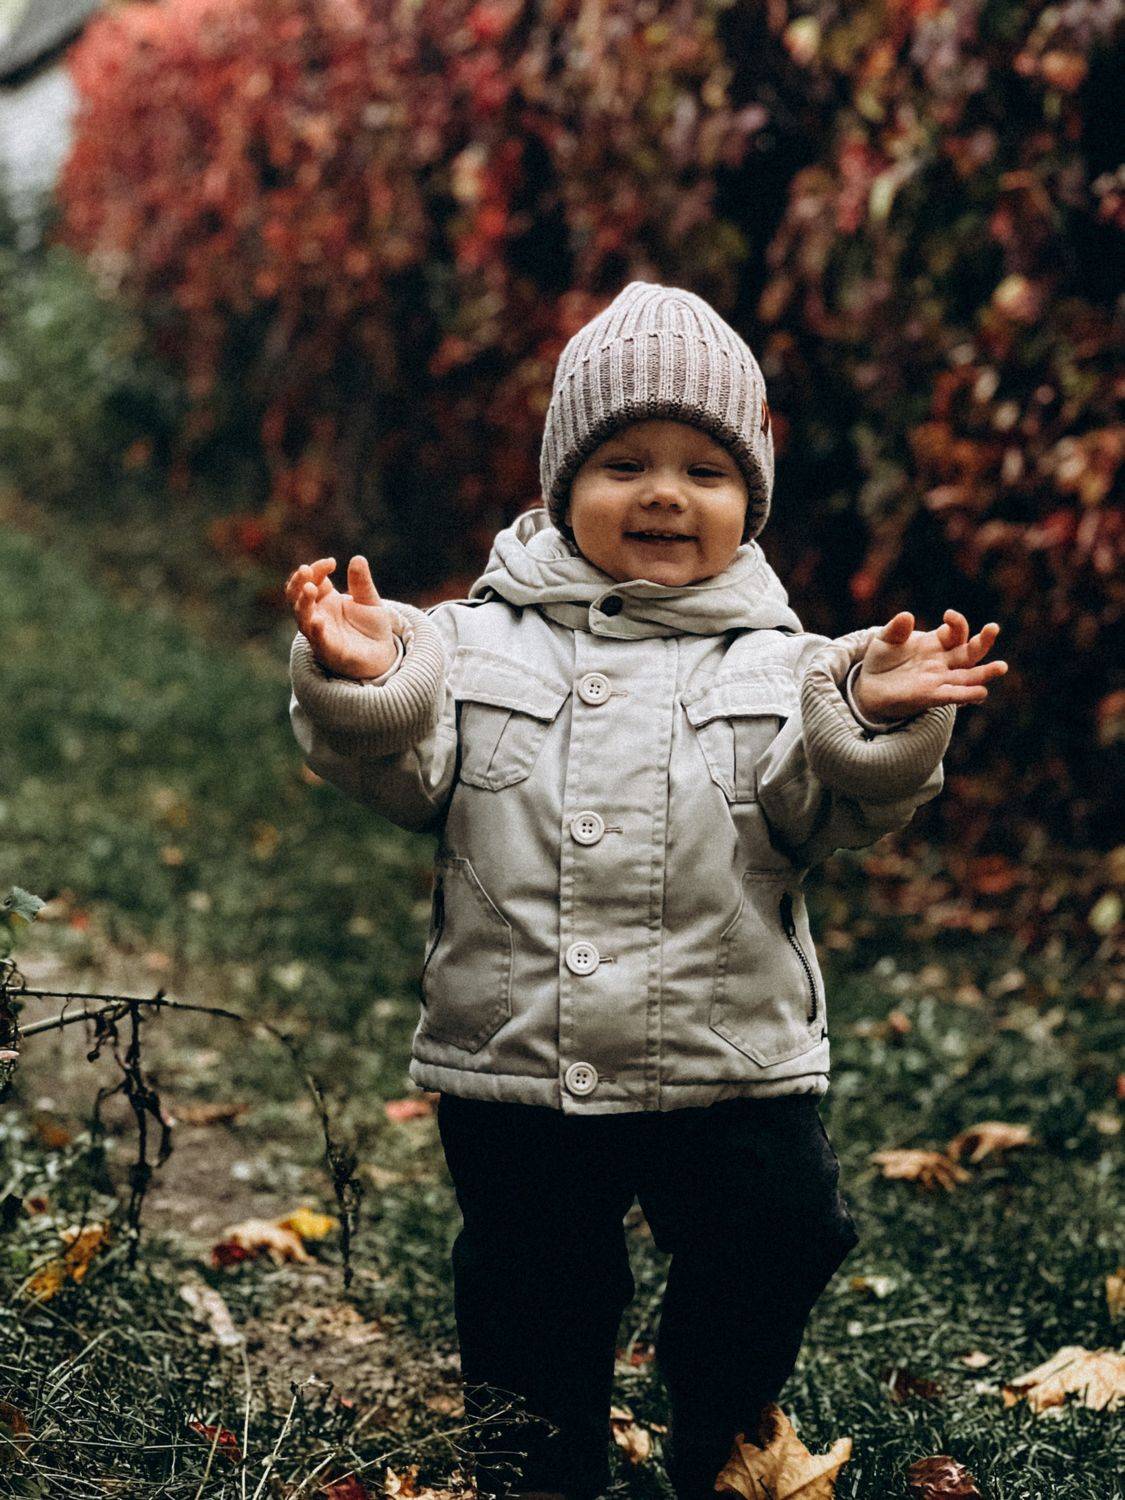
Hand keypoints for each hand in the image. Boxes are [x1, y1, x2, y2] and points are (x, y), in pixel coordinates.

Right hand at [284, 555, 398, 678]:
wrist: (382, 656)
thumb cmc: (371, 628)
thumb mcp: (370, 601)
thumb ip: (362, 583)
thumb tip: (358, 558)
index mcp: (325, 600)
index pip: (312, 580)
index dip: (318, 569)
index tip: (332, 562)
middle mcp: (317, 615)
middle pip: (296, 597)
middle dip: (299, 583)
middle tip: (306, 570)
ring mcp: (320, 634)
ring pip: (302, 618)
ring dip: (303, 603)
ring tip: (310, 588)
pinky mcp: (329, 652)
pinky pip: (318, 642)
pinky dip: (316, 631)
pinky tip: (319, 620)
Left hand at [852, 609, 1007, 723]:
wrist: (869, 687)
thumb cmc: (881, 661)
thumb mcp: (885, 640)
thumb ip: (896, 629)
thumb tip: (907, 616)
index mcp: (936, 643)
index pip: (956, 631)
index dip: (957, 623)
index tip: (948, 615)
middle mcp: (943, 661)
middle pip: (971, 651)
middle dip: (984, 640)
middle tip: (993, 628)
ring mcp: (940, 679)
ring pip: (969, 676)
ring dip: (985, 672)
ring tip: (1001, 666)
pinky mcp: (931, 696)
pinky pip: (953, 695)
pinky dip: (966, 694)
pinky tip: (980, 693)